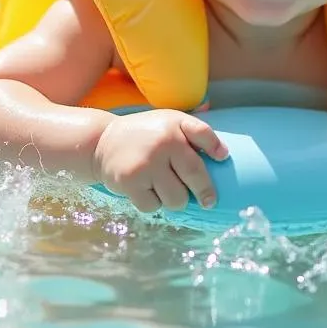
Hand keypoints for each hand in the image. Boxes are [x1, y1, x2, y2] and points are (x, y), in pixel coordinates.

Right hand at [92, 109, 227, 212]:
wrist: (102, 142)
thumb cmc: (145, 133)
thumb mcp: (169, 121)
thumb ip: (194, 130)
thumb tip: (224, 153)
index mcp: (174, 125)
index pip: (203, 134)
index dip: (216, 148)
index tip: (223, 158)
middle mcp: (162, 144)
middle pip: (195, 176)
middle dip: (205, 193)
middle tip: (209, 201)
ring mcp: (146, 165)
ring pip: (177, 198)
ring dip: (176, 200)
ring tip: (167, 189)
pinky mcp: (130, 183)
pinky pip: (154, 206)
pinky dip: (153, 203)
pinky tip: (147, 190)